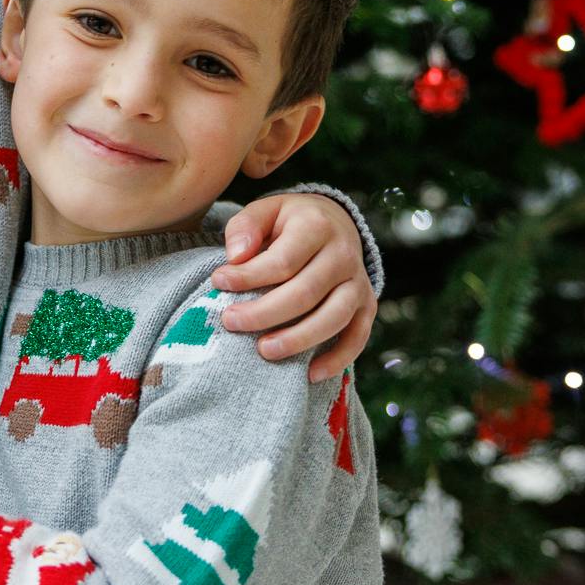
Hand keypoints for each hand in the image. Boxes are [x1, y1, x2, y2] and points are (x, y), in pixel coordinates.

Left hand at [215, 193, 377, 381]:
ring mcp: (359, 282)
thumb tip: (235, 256)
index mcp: (317, 226)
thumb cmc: (289, 223)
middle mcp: (344, 254)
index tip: (218, 283)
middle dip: (264, 313)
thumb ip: (245, 227)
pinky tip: (310, 373)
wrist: (334, 223)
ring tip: (263, 351)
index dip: (248, 277)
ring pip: (333, 318)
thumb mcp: (265, 211)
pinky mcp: (366, 305)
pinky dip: (338, 359)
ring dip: (298, 340)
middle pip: (305, 293)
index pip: (282, 261)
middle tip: (230, 321)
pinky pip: (357, 337)